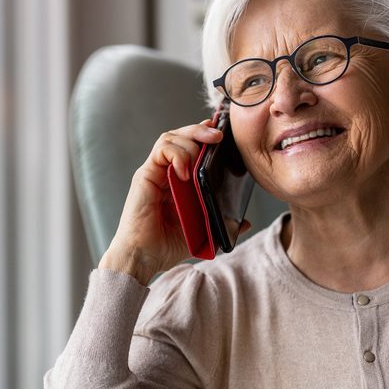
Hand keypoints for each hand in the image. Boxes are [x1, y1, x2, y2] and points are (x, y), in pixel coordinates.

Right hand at [99, 118, 247, 283]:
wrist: (143, 258)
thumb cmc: (166, 247)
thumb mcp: (203, 233)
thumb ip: (222, 224)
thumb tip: (245, 222)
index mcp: (179, 182)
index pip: (190, 148)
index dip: (204, 137)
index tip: (222, 135)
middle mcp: (165, 173)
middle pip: (180, 136)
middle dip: (200, 130)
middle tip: (219, 135)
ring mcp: (154, 173)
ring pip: (171, 138)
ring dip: (190, 138)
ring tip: (206, 150)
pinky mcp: (145, 176)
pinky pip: (161, 150)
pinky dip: (177, 154)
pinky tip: (186, 171)